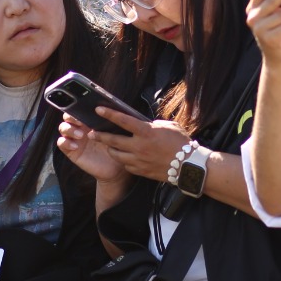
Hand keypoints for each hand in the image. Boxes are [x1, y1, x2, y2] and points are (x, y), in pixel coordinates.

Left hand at [64, 108, 190, 184]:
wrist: (188, 165)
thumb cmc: (181, 143)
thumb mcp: (167, 126)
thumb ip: (152, 125)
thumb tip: (144, 124)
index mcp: (146, 132)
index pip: (122, 120)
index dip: (109, 113)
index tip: (98, 109)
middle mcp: (139, 146)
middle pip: (112, 140)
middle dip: (100, 136)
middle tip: (92, 134)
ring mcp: (139, 160)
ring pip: (116, 155)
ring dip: (110, 149)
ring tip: (107, 146)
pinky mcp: (141, 171)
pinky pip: (126, 166)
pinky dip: (124, 161)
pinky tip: (125, 158)